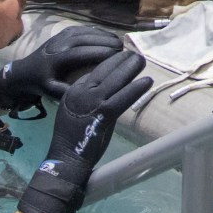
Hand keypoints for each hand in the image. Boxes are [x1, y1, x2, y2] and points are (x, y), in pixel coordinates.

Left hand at [0, 26, 125, 113]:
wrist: (25, 71)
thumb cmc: (42, 83)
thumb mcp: (52, 92)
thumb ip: (69, 92)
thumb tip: (89, 93)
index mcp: (56, 59)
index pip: (81, 53)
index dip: (99, 52)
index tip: (116, 54)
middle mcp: (59, 44)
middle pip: (85, 39)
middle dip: (104, 41)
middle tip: (122, 47)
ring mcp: (60, 36)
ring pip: (84, 32)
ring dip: (102, 35)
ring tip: (118, 41)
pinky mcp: (62, 32)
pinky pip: (82, 29)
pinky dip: (96, 31)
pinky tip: (108, 35)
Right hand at [15, 52, 153, 212]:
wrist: (66, 158)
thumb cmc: (74, 139)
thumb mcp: (77, 112)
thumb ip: (91, 99)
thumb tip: (111, 90)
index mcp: (73, 92)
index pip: (93, 71)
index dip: (109, 62)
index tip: (120, 56)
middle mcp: (80, 93)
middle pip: (104, 71)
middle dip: (120, 61)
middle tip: (134, 53)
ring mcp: (90, 103)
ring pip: (114, 81)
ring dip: (130, 69)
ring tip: (141, 60)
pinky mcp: (102, 114)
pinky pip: (122, 98)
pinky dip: (135, 89)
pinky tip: (146, 82)